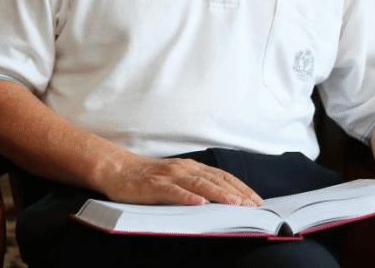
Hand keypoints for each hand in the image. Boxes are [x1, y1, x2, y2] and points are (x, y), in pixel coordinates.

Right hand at [99, 154, 262, 207]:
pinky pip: (173, 192)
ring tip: (235, 204)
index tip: (257, 200)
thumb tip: (220, 200)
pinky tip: (199, 204)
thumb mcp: (176, 178)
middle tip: (254, 206)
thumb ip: (195, 185)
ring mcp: (169, 176)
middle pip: (216, 180)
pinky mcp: (154, 185)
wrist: (118, 169)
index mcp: (191, 168)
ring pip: (199, 185)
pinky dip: (187, 197)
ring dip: (219, 194)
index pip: (222, 177)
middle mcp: (184, 169)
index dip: (241, 187)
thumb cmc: (148, 177)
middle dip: (237, 193)